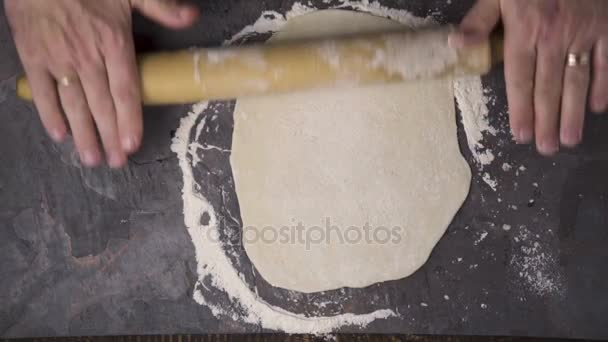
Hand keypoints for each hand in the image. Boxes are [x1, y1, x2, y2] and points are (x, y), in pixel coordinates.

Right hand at [4, 0, 197, 166]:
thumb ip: (161, 7)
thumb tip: (192, 16)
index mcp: (114, 43)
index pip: (125, 91)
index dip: (130, 121)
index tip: (133, 144)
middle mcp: (87, 58)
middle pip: (102, 106)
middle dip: (110, 137)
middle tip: (117, 162)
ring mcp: (58, 60)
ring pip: (74, 105)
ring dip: (84, 134)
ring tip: (92, 158)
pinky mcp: (33, 57)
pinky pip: (42, 92)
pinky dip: (50, 114)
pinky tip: (60, 135)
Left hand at [450, 0, 607, 154]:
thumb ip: (479, 20)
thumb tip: (455, 46)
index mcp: (524, 30)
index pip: (519, 79)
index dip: (519, 109)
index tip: (520, 134)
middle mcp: (554, 37)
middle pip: (549, 87)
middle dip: (547, 121)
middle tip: (547, 149)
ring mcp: (584, 32)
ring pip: (578, 79)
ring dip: (574, 112)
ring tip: (570, 139)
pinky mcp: (606, 25)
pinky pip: (606, 60)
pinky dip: (603, 84)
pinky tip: (597, 107)